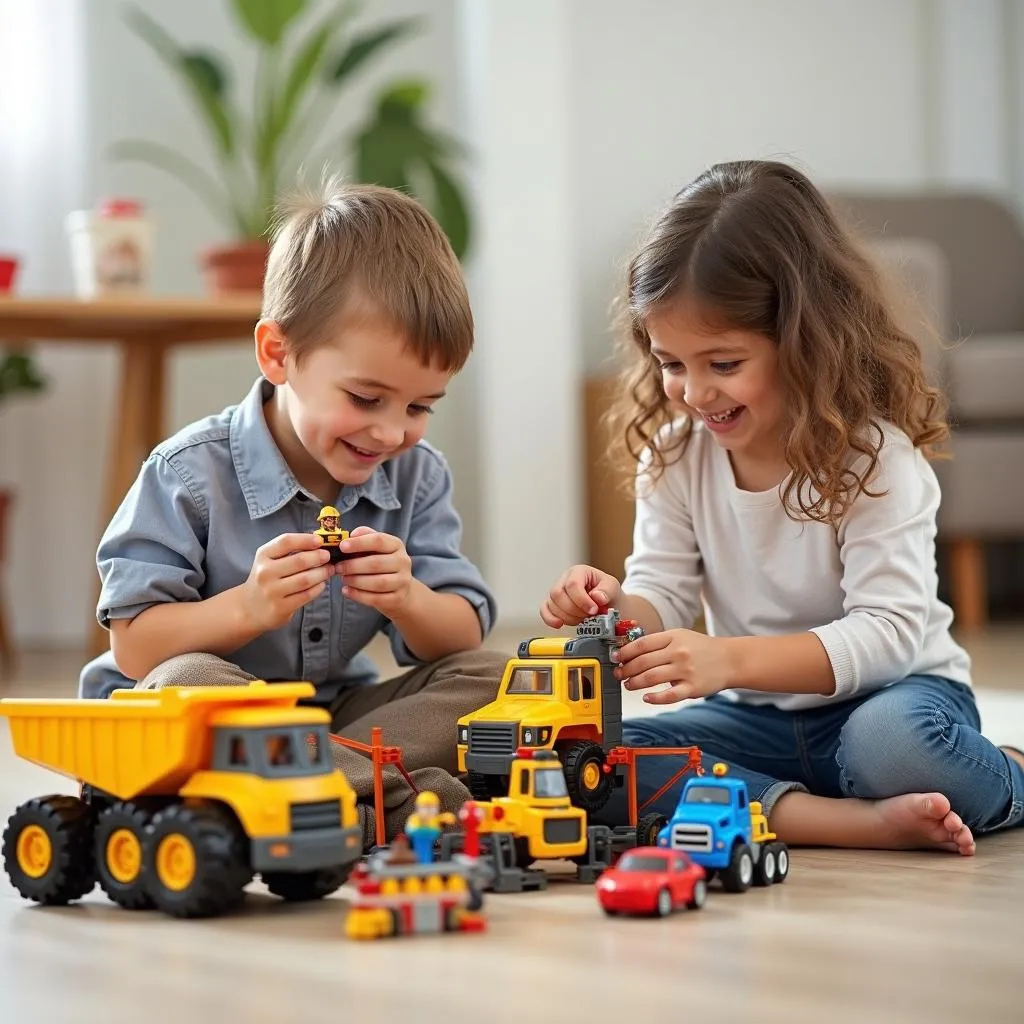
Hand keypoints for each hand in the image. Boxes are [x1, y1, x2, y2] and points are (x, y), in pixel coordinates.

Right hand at [240, 533, 331, 632]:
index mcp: (263, 555)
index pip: (286, 541)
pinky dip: (318, 588)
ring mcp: (272, 591)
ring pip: (305, 579)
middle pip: (299, 560)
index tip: (320, 541)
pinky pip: (306, 595)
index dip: (306, 539)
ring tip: (329, 570)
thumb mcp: (269, 560)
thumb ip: (289, 550)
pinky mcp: (280, 607)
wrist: (248, 608)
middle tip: (328, 557)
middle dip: (319, 557)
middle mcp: (265, 572)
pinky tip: (321, 584)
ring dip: (322, 573)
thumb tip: (318, 541)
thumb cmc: (265, 579)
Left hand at [336, 526, 412, 615]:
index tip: (342, 546)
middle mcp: (403, 562)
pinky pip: (376, 599)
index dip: (359, 543)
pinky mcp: (397, 598)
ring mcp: (402, 581)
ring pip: (377, 583)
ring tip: (343, 579)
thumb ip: (364, 537)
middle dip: (353, 566)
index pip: (378, 540)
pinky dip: (358, 595)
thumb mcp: (375, 546)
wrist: (400, 586)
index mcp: (396, 545)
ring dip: (356, 581)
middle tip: (338, 568)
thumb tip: (351, 535)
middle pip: (376, 563)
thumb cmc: (381, 562)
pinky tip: (346, 591)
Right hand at [540, 565, 621, 627]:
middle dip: (574, 610)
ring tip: (583, 619)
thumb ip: (606, 590)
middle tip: (589, 615)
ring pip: (552, 605)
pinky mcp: (552, 604)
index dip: (582, 600)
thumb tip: (597, 597)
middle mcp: (564, 579)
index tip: (593, 610)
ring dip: (568, 617)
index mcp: (579, 571)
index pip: (572, 584)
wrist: (607, 603)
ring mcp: (557, 592)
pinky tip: (559, 624)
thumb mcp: (613, 587)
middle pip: (558, 594)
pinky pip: (544, 610)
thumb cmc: (607, 593)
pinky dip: (550, 619)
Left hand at [614, 629, 735, 704]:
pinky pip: (669, 695)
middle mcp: (678, 653)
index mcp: (673, 637)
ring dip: (634, 683)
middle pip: (643, 662)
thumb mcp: (681, 636)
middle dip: (625, 669)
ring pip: (651, 678)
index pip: (641, 644)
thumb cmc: (702, 648)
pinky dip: (654, 698)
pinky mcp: (692, 688)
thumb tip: (631, 651)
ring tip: (628, 684)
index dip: (624, 652)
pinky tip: (646, 697)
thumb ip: (658, 642)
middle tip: (618, 673)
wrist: (730, 659)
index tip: (616, 657)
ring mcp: (685, 671)